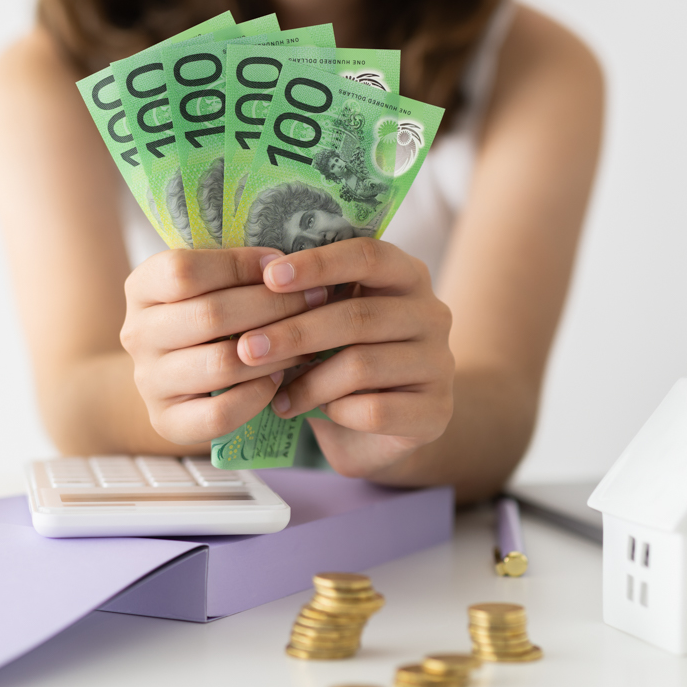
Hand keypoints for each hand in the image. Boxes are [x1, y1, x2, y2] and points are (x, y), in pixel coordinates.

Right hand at [121, 248, 326, 445]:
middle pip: (210, 315)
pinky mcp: (167, 422)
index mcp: (142, 288)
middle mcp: (137, 334)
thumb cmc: (206, 314)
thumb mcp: (209, 282)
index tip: (283, 264)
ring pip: (221, 364)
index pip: (183, 271)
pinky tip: (279, 378)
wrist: (174, 377)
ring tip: (307, 340)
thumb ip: (236, 268)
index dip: (239, 265)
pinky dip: (257, 395)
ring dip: (275, 350)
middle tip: (317, 298)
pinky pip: (220, 413)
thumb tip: (287, 261)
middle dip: (274, 305)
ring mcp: (149, 381)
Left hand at [236, 238, 453, 477]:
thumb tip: (246, 280)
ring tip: (275, 393)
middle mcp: (432, 313)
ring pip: (363, 365)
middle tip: (248, 348)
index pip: (367, 255)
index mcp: (406, 275)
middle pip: (359, 315)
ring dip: (308, 382)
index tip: (269, 278)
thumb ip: (308, 297)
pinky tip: (311, 415)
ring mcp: (440, 363)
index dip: (318, 264)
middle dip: (296, 332)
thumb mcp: (329, 320)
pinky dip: (334, 412)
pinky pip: (375, 410)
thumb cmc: (344, 360)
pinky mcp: (437, 411)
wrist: (382, 431)